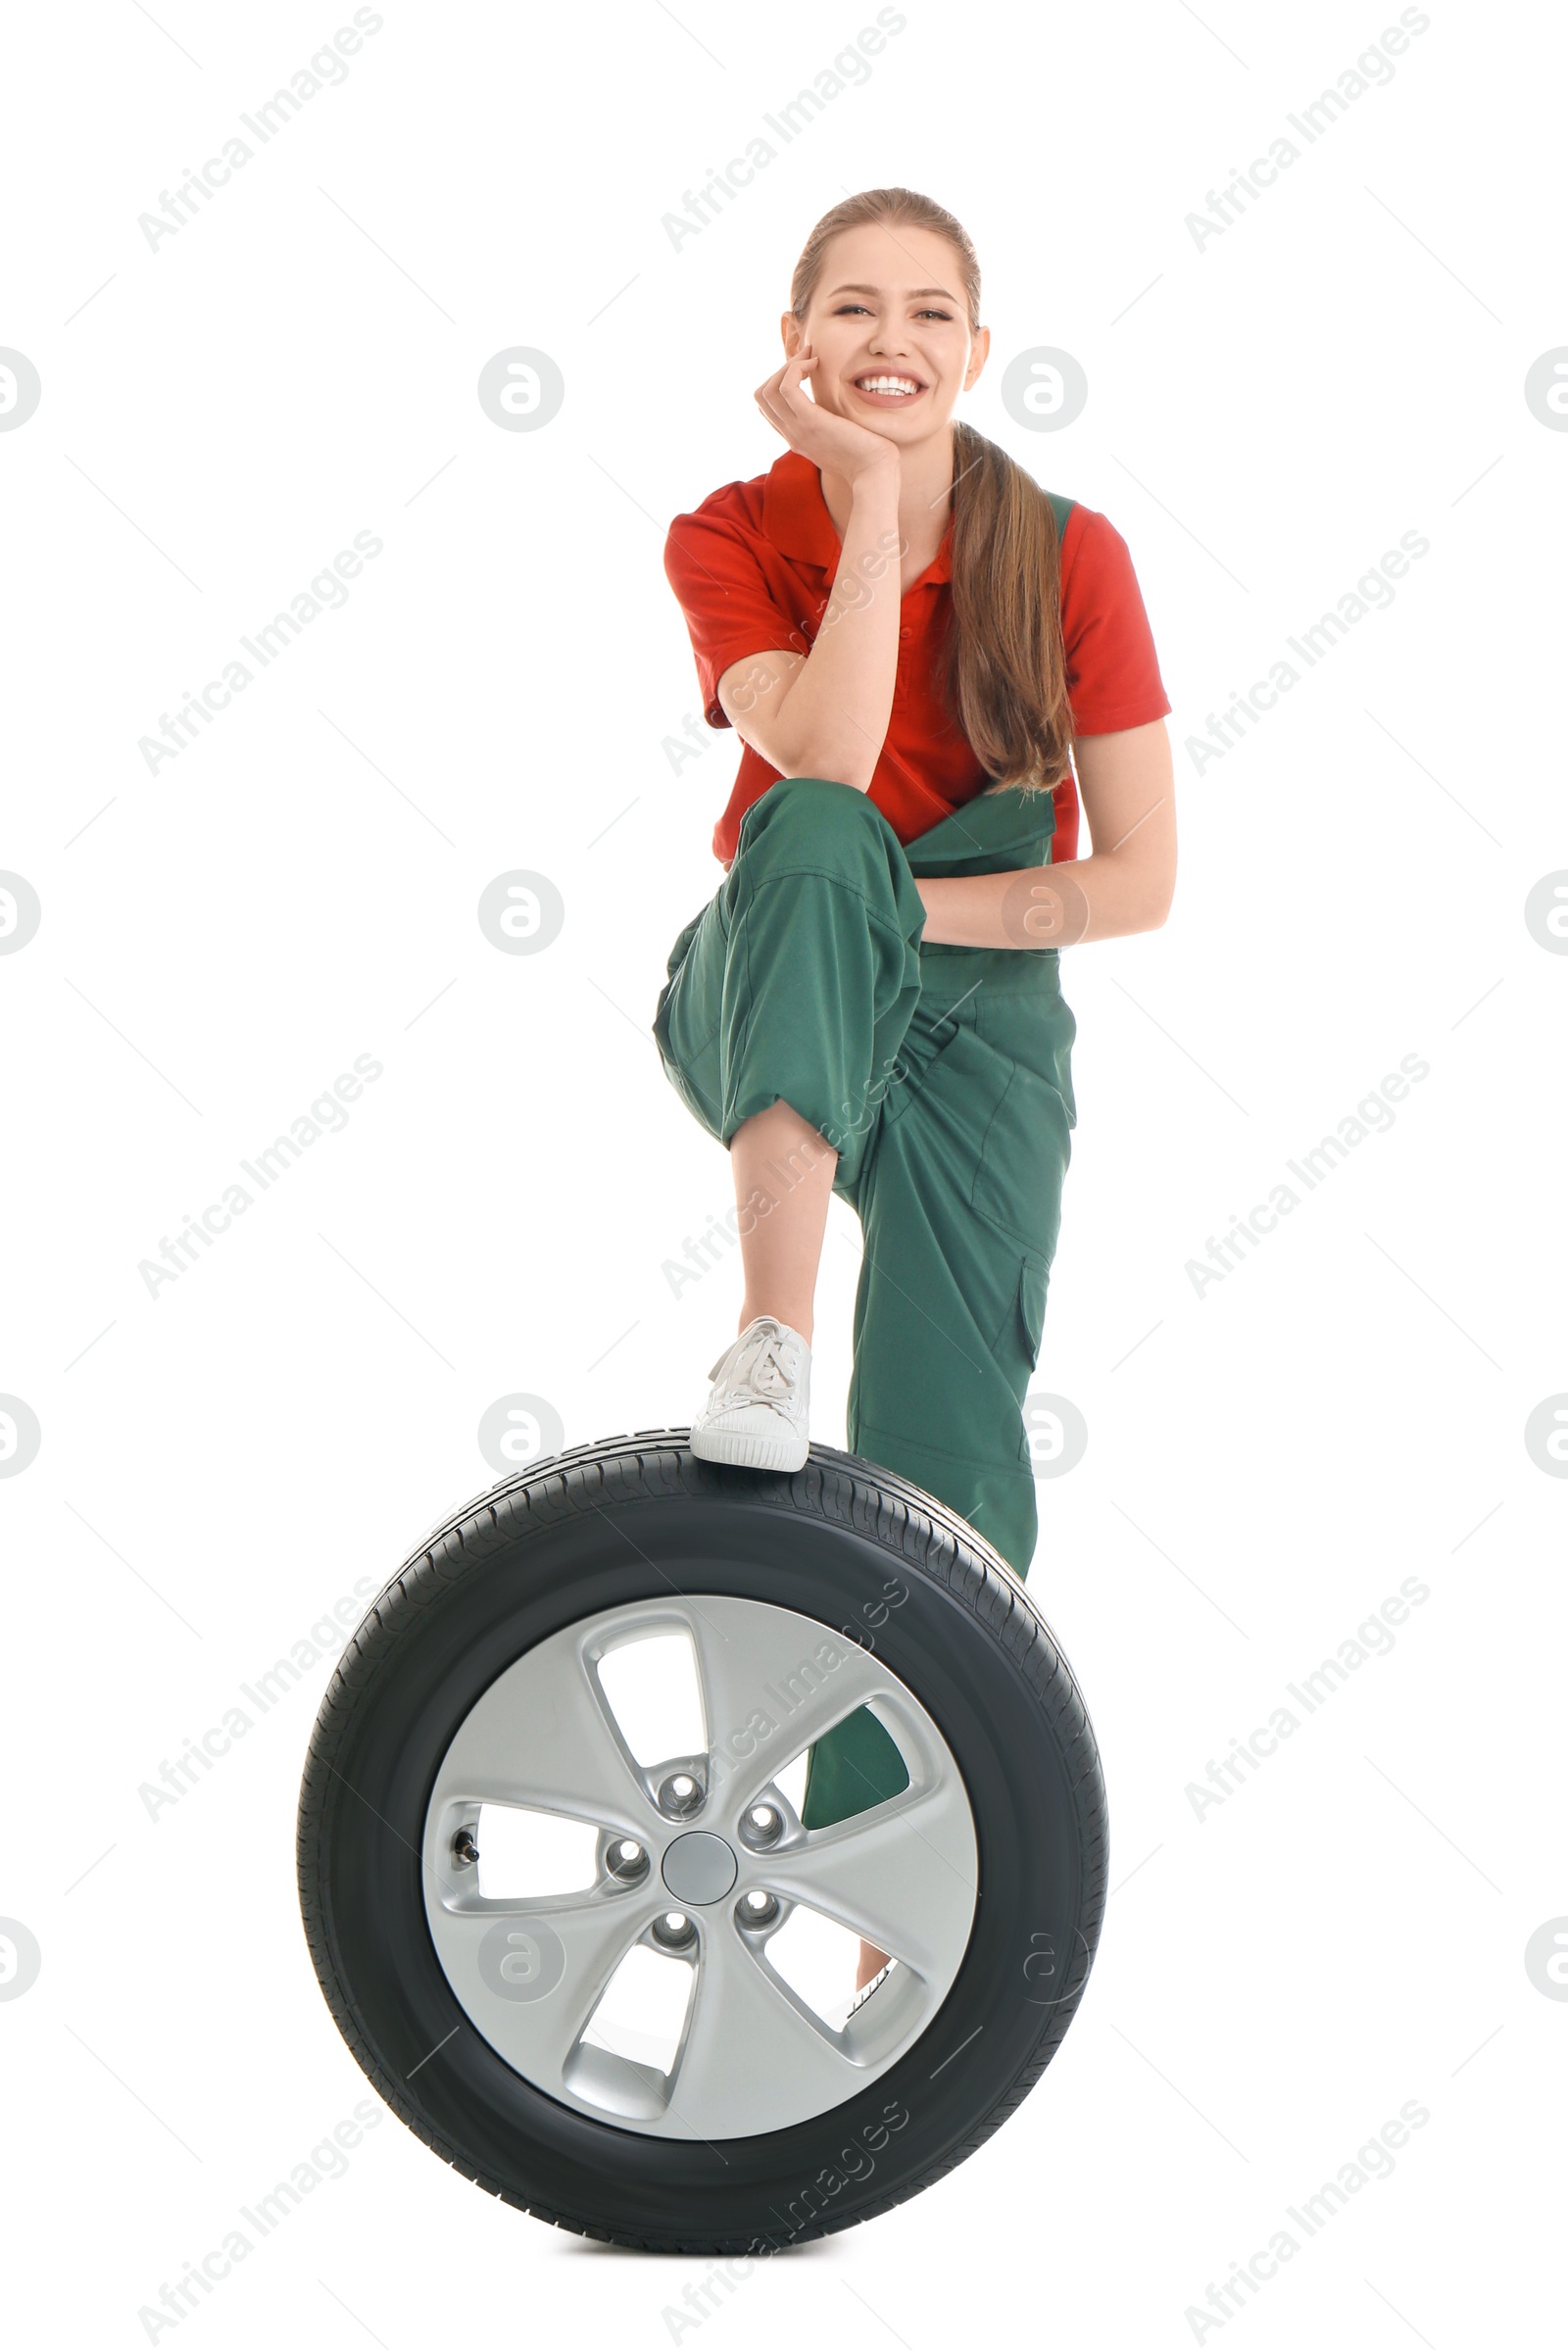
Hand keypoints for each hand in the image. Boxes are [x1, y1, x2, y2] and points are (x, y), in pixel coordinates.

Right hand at [754, 351, 898, 486]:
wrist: (874, 473)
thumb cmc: (866, 455)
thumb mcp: (840, 438)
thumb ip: (828, 424)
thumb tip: (833, 408)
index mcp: (796, 438)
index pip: (768, 408)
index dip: (780, 383)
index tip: (805, 371)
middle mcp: (792, 434)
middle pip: (762, 396)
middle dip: (781, 370)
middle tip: (807, 359)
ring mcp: (798, 429)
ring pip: (768, 389)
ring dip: (788, 365)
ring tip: (811, 359)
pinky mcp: (811, 422)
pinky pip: (786, 388)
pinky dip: (795, 368)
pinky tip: (816, 364)